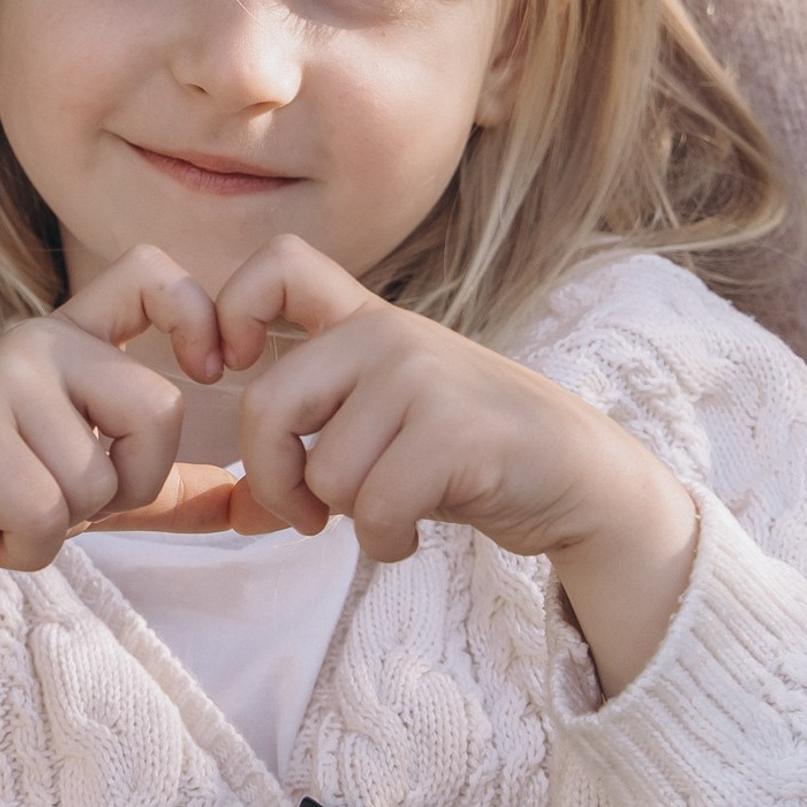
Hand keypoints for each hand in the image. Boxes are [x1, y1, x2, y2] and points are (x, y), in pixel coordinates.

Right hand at [0, 245, 268, 680]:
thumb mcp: (89, 487)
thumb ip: (168, 487)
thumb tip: (259, 506)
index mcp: (70, 340)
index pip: (150, 273)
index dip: (199, 312)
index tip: (212, 368)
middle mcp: (37, 342)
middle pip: (159, 407)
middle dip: (128, 483)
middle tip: (62, 495)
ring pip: (99, 475)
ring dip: (64, 524)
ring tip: (10, 508)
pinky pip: (49, 511)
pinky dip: (27, 546)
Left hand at [221, 236, 698, 695]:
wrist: (580, 475)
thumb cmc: (467, 455)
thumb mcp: (382, 430)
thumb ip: (308, 450)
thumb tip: (235, 513)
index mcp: (364, 322)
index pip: (277, 264)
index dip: (230, 310)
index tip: (226, 369)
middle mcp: (388, 335)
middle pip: (267, 403)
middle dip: (273, 479)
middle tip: (305, 513)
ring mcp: (423, 377)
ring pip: (325, 474)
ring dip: (350, 519)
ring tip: (397, 508)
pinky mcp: (455, 432)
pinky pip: (375, 509)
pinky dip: (386, 542)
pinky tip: (416, 531)